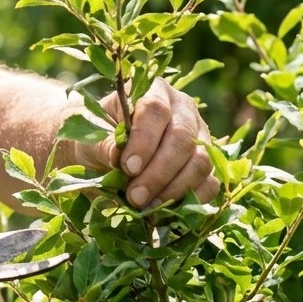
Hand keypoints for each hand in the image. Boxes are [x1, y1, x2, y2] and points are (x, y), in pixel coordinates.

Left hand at [74, 78, 218, 207]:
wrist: (104, 152)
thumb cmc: (97, 136)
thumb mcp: (91, 136)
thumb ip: (104, 144)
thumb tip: (118, 157)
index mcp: (154, 91)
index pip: (156, 110)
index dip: (144, 140)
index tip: (127, 167)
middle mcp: (184, 109)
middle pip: (183, 138)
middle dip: (159, 172)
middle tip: (135, 196)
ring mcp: (200, 136)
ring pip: (201, 162)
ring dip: (173, 189)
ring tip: (146, 205)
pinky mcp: (207, 164)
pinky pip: (210, 183)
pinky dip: (191, 200)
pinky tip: (165, 210)